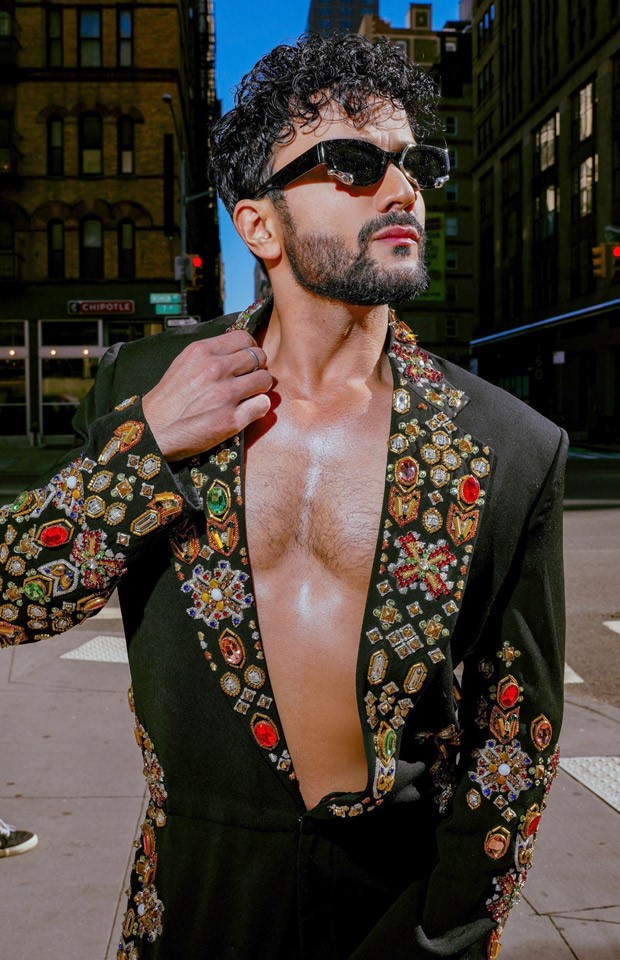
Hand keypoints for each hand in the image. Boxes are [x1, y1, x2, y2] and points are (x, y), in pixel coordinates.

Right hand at [142, 330, 271, 460]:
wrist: (153, 430)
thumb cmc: (168, 400)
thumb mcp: (183, 363)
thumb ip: (209, 355)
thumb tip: (236, 350)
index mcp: (202, 352)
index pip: (244, 337)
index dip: (250, 347)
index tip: (248, 358)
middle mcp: (216, 369)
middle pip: (258, 356)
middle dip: (258, 367)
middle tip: (250, 377)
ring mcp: (225, 395)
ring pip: (265, 380)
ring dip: (260, 387)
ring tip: (249, 394)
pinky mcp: (231, 420)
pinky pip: (262, 405)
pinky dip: (258, 407)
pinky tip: (247, 410)